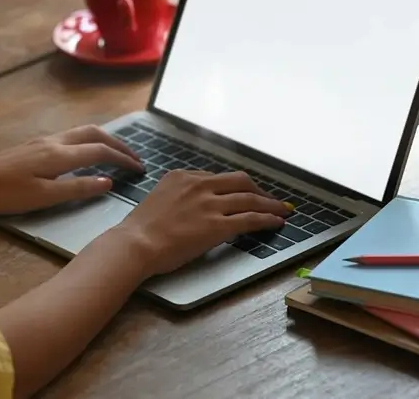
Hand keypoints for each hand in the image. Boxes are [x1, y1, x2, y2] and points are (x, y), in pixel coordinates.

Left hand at [0, 125, 142, 215]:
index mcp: (60, 155)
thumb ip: (78, 188)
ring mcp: (44, 141)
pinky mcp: (35, 145)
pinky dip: (88, 141)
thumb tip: (108, 181)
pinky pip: (71, 136)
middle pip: (95, 134)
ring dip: (103, 139)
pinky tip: (85, 154)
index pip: (101, 151)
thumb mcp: (44, 197)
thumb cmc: (5, 194)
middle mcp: (55, 142)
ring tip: (115, 153)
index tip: (140, 169)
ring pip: (82, 131)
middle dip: (118, 143)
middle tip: (133, 157)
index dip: (123, 159)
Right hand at [111, 170, 292, 276]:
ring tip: (282, 210)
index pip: (218, 178)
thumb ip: (180, 196)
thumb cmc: (141, 229)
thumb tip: (196, 205)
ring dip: (270, 204)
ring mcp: (209, 204)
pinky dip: (267, 219)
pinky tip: (276, 222)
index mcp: (183, 177)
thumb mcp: (160, 199)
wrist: (136, 243)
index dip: (237, 186)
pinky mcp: (217, 224)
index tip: (245, 193)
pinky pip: (249, 218)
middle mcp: (199, 185)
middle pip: (240, 181)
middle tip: (270, 199)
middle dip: (259, 190)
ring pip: (249, 199)